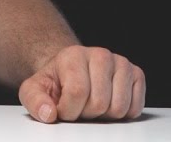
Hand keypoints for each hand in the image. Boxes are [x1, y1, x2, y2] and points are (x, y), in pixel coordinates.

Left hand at [18, 45, 144, 122]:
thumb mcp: (34, 90)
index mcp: (73, 55)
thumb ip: (34, 101)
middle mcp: (100, 55)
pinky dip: (122, 115)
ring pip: (119, 107)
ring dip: (104, 116)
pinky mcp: (137, 75)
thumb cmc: (55, 83)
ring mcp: (121, 63)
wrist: (71, 73)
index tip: (62, 109)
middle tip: (78, 106)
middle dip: (86, 113)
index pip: (77, 92)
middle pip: (99, 103)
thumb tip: (48, 114)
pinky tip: (108, 103)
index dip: (68, 110)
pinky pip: (135, 108)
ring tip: (92, 104)